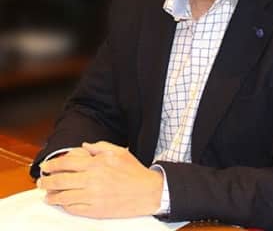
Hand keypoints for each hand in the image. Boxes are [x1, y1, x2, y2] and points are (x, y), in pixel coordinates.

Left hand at [37, 141, 162, 217]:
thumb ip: (99, 147)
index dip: (53, 165)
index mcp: (97, 163)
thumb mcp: (118, 151)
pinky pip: (73, 208)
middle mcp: (92, 179)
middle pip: (60, 181)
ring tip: (46, 195)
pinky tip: (61, 203)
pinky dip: (64, 206)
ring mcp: (92, 196)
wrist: (147, 192)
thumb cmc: (133, 170)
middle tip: (40, 182)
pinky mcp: (95, 210)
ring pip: (63, 197)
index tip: (45, 167)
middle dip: (46, 181)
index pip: (67, 163)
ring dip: (51, 196)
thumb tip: (83, 146)